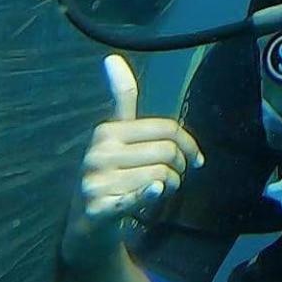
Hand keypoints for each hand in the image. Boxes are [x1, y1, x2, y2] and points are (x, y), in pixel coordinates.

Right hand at [60, 55, 203, 265]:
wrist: (85, 224)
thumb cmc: (109, 172)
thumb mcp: (115, 135)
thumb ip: (120, 98)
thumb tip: (111, 57)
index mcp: (106, 131)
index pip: (166, 129)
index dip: (190, 144)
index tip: (196, 159)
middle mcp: (98, 153)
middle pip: (167, 153)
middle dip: (179, 169)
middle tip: (171, 180)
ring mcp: (96, 182)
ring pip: (162, 176)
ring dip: (170, 188)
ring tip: (157, 192)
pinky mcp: (99, 209)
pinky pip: (136, 196)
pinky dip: (149, 195)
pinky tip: (154, 192)